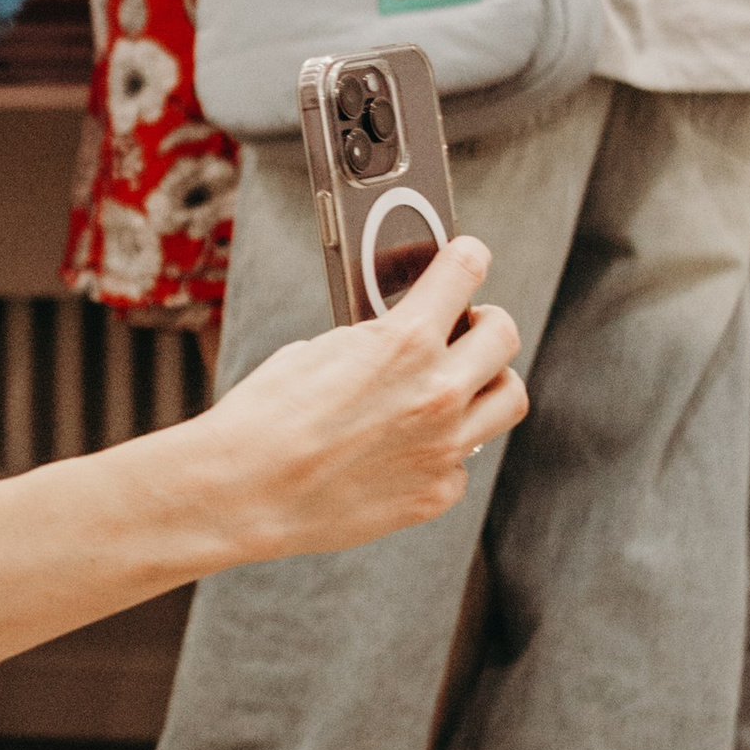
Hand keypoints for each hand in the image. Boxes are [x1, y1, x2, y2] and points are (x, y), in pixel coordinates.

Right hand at [196, 239, 525, 564]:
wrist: (240, 492)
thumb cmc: (264, 416)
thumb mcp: (319, 351)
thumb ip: (376, 341)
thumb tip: (402, 339)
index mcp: (405, 340)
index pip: (464, 272)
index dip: (468, 257)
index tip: (470, 256)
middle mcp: (437, 390)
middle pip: (503, 336)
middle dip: (486, 322)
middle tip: (469, 325)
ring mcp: (444, 446)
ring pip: (508, 399)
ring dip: (487, 384)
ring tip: (460, 384)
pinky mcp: (435, 493)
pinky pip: (462, 460)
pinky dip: (443, 450)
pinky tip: (410, 447)